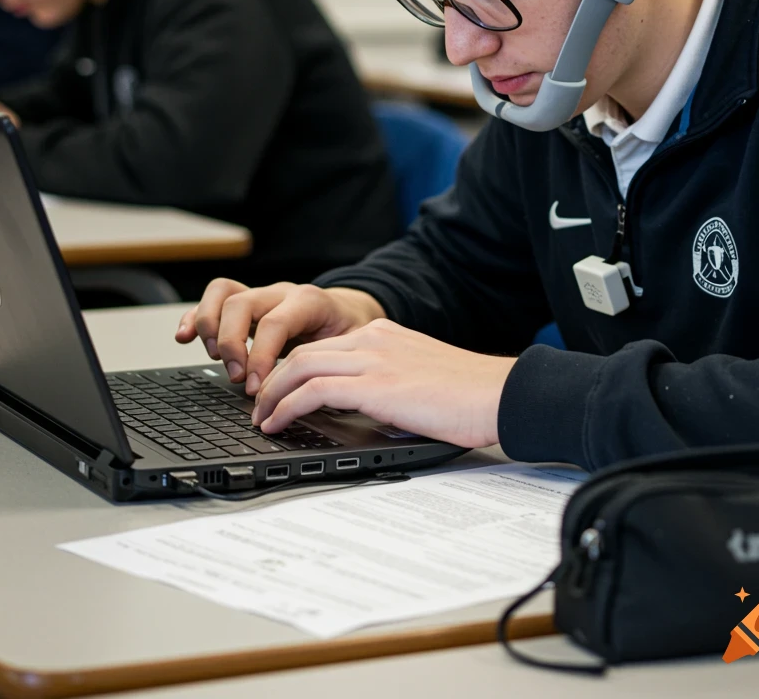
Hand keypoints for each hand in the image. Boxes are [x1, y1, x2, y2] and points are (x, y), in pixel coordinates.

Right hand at [175, 278, 385, 394]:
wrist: (349, 312)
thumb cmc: (349, 332)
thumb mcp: (351, 347)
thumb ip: (332, 364)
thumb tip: (315, 395)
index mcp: (309, 302)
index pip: (275, 323)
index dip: (261, 357)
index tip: (255, 388)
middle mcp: (281, 294)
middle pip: (241, 304)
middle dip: (232, 344)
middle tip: (236, 377)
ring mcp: (262, 296)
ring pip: (223, 293)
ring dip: (211, 328)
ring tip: (216, 357)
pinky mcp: (246, 306)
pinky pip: (213, 300)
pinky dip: (194, 317)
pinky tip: (184, 337)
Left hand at [254, 318, 516, 448]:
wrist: (499, 395)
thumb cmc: (471, 396)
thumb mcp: (421, 378)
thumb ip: (390, 383)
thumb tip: (366, 411)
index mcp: (385, 334)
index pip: (325, 346)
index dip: (293, 368)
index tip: (279, 390)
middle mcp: (374, 339)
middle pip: (303, 351)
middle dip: (273, 380)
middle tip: (259, 405)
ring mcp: (373, 359)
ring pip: (300, 366)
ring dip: (272, 394)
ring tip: (261, 418)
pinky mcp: (375, 385)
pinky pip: (313, 390)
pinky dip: (286, 406)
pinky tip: (277, 423)